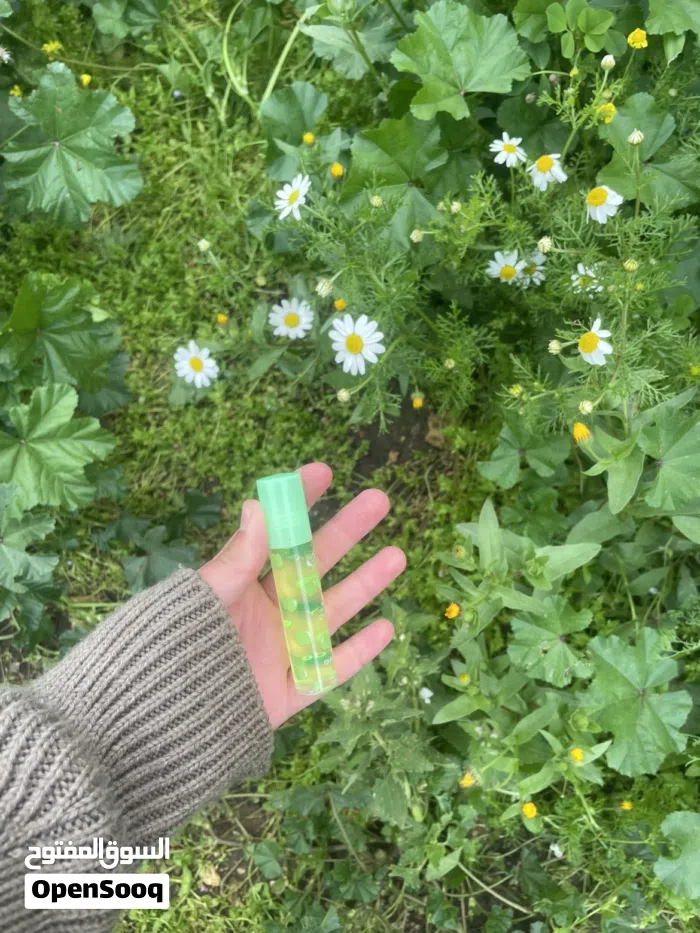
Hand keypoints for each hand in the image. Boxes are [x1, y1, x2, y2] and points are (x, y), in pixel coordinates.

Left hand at [198, 463, 404, 727]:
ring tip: (397, 554)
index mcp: (241, 585)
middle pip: (315, 565)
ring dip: (365, 583)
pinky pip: (332, 669)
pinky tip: (387, 625)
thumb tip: (257, 505)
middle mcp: (266, 612)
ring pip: (332, 610)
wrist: (161, 724)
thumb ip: (237, 559)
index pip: (276, 534)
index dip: (299, 502)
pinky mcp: (290, 691)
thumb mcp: (207, 599)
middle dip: (346, 531)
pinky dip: (360, 650)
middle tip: (378, 500)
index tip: (324, 471)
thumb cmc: (176, 651)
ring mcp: (282, 649)